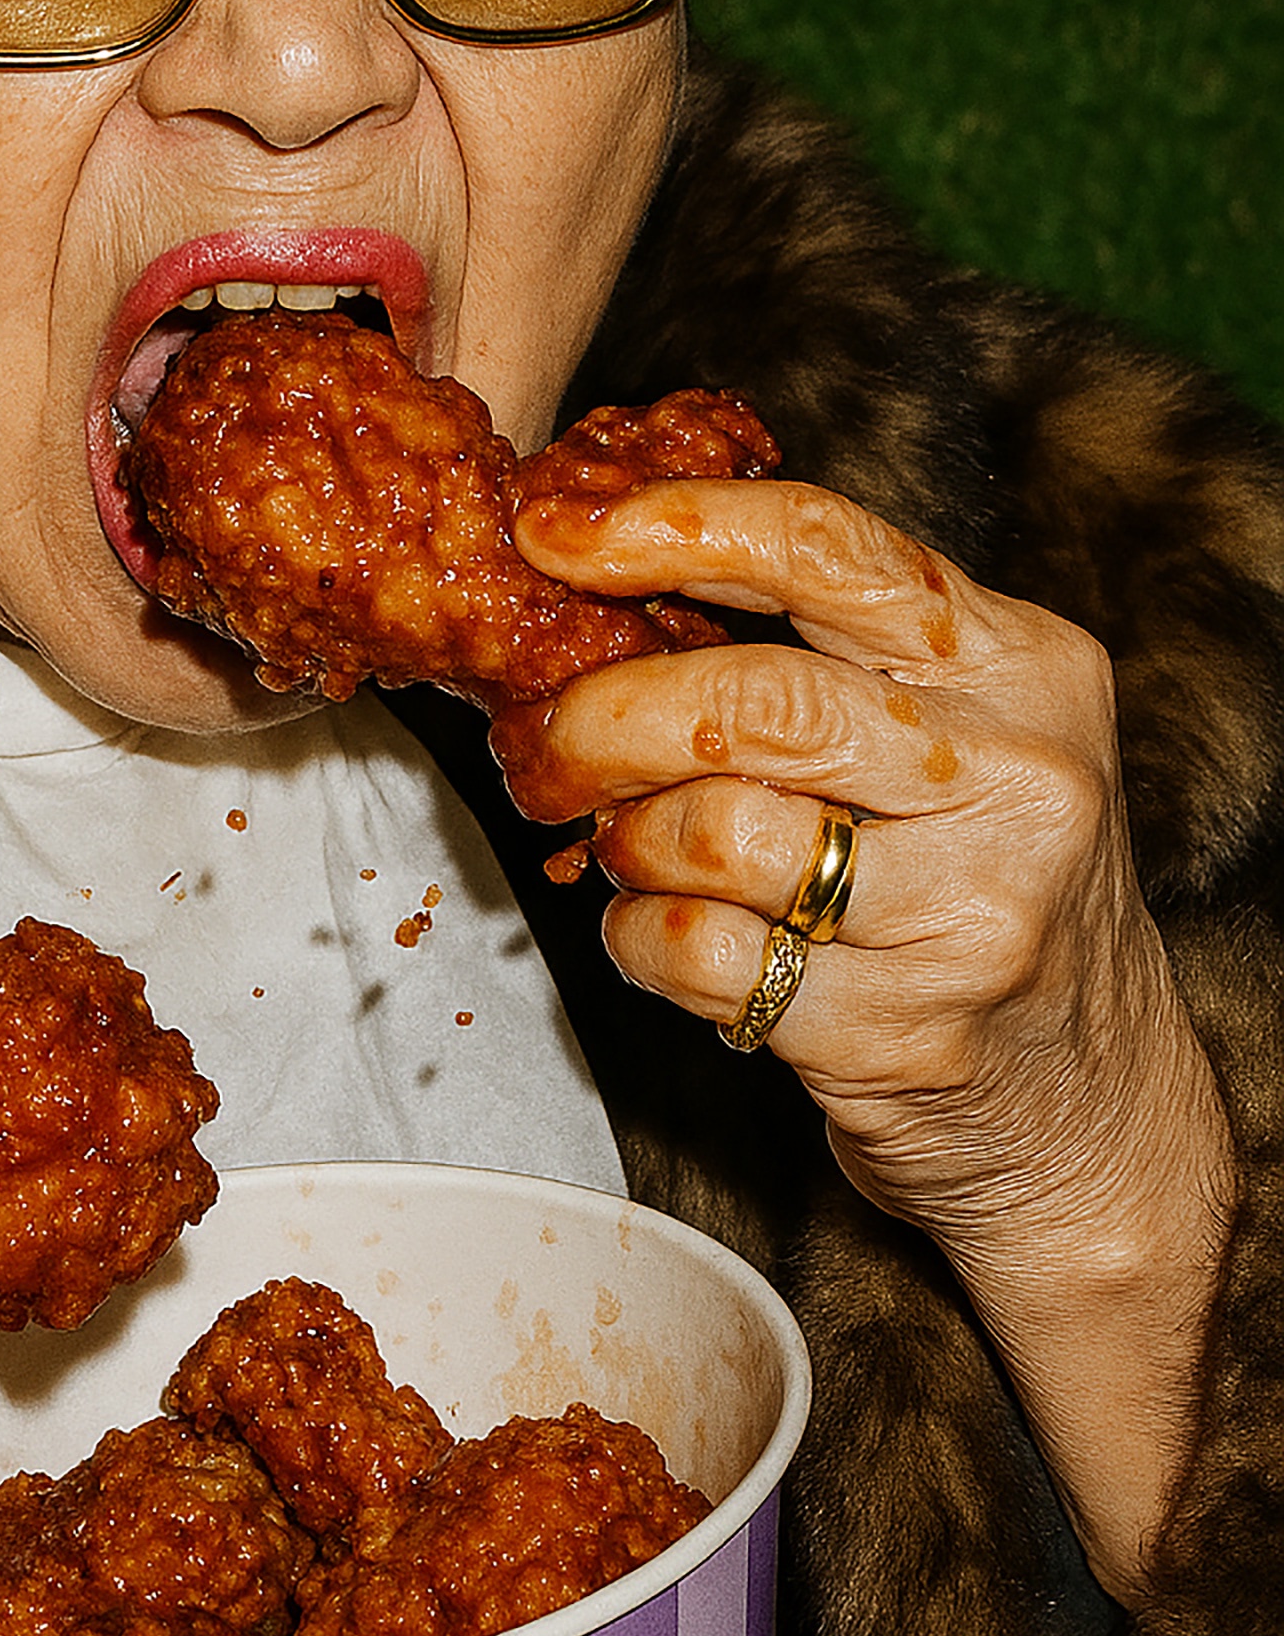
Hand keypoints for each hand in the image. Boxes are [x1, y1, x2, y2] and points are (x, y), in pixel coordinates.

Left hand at [490, 476, 1236, 1595]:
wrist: (1092, 1108)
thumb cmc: (979, 885)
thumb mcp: (957, 734)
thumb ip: (823, 648)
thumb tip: (601, 563)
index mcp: (1025, 663)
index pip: (827, 548)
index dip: (672, 527)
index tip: (555, 530)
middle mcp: (1018, 776)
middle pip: (756, 698)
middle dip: (607, 710)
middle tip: (544, 734)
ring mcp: (971, 912)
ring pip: (715, 830)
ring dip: (626, 837)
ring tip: (627, 844)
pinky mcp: (904, 1031)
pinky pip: (700, 954)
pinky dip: (640, 936)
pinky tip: (662, 931)